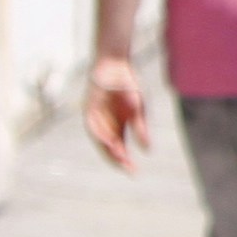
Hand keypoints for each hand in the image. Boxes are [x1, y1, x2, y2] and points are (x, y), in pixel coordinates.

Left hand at [85, 56, 154, 171]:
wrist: (115, 64)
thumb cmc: (128, 84)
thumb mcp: (138, 108)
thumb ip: (140, 128)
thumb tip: (147, 149)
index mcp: (118, 125)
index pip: (120, 148)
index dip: (125, 160)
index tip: (134, 172)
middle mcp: (106, 124)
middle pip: (109, 147)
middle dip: (118, 159)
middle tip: (127, 169)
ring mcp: (97, 117)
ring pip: (101, 139)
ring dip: (109, 150)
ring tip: (120, 159)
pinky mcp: (89, 109)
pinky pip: (93, 126)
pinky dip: (101, 135)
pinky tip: (109, 142)